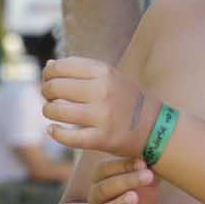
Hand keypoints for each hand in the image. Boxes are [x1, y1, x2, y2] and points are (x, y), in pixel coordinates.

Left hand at [40, 56, 156, 156]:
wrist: (158, 128)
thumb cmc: (129, 101)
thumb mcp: (111, 78)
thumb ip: (82, 70)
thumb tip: (48, 65)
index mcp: (105, 72)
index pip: (61, 67)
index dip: (48, 74)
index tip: (48, 80)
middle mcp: (103, 91)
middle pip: (56, 87)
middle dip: (46, 92)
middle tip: (49, 98)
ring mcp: (103, 115)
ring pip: (57, 111)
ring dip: (48, 111)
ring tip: (51, 112)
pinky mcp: (102, 139)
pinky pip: (68, 137)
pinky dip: (55, 133)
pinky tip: (53, 130)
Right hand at [82, 161, 161, 203]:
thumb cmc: (141, 197)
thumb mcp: (146, 183)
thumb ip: (148, 170)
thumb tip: (157, 155)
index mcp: (101, 181)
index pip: (105, 169)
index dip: (123, 165)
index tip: (143, 162)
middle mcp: (96, 198)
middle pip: (105, 188)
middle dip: (126, 180)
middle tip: (147, 176)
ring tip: (133, 197)